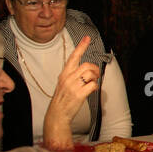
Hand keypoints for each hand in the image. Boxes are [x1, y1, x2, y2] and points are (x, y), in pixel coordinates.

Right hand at [42, 36, 97, 150]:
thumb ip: (72, 75)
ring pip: (91, 74)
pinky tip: (92, 90)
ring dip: (95, 78)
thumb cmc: (62, 98)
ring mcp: (73, 86)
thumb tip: (87, 71)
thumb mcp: (63, 83)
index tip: (87, 38)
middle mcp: (68, 78)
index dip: (81, 46)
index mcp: (64, 74)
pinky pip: (93, 85)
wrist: (57, 113)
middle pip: (87, 65)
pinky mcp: (79, 94)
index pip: (73, 57)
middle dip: (95, 69)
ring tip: (92, 84)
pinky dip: (95, 87)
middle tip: (95, 76)